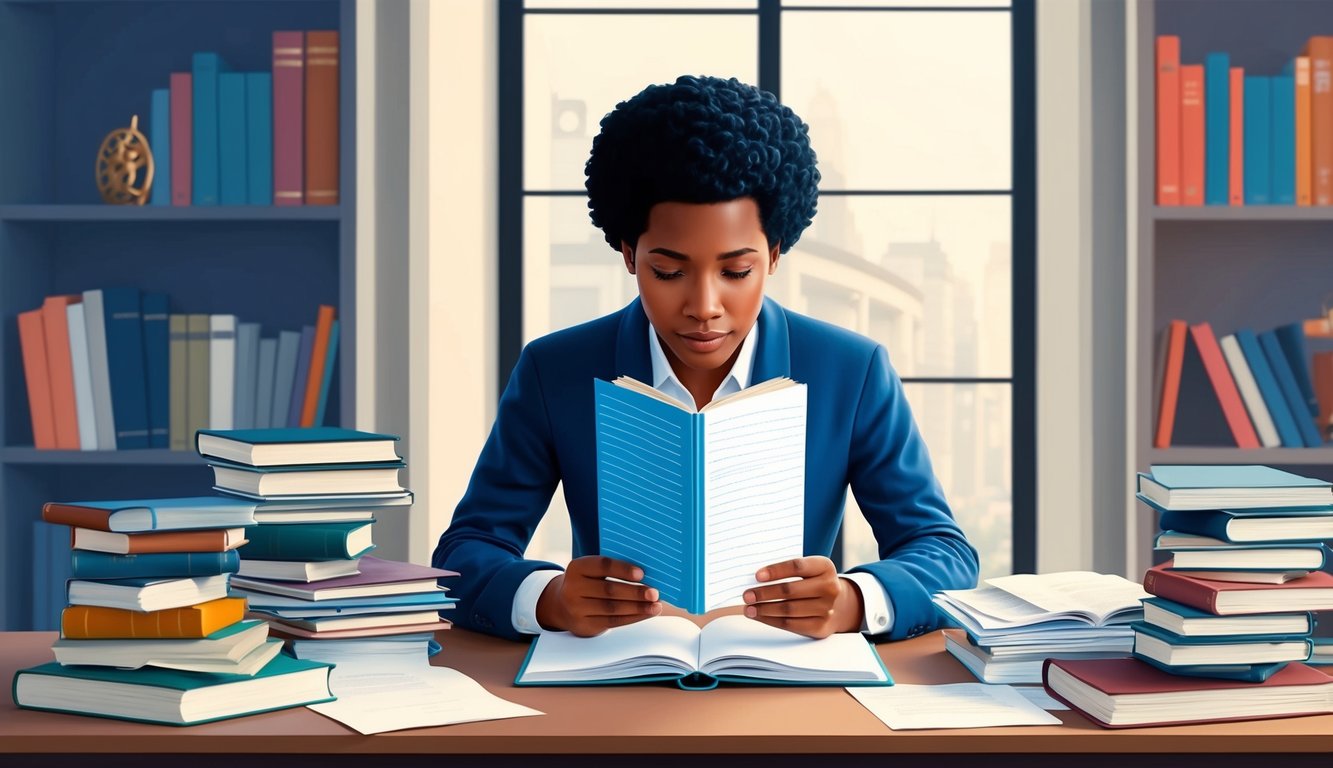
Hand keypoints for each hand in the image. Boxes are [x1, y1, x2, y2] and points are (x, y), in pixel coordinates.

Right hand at [535, 555, 662, 636]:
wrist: (562, 605)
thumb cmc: (588, 582)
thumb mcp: (591, 571)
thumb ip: (612, 569)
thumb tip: (647, 574)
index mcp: (576, 568)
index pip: (602, 566)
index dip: (622, 569)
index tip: (642, 573)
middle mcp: (573, 588)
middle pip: (609, 590)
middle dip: (635, 592)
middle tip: (654, 592)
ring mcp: (577, 609)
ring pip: (613, 608)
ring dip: (638, 607)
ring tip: (656, 605)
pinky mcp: (585, 626)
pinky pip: (613, 621)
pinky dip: (633, 617)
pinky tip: (647, 613)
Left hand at [743, 556, 863, 638]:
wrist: (836, 604)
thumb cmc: (812, 582)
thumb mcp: (808, 570)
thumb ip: (787, 571)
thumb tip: (756, 580)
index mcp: (825, 567)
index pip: (797, 566)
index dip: (776, 571)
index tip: (757, 576)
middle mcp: (829, 587)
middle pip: (790, 590)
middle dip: (764, 593)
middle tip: (747, 595)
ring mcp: (827, 609)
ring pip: (788, 609)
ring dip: (764, 609)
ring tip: (748, 608)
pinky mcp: (820, 626)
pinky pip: (790, 624)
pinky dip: (771, 620)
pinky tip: (759, 616)